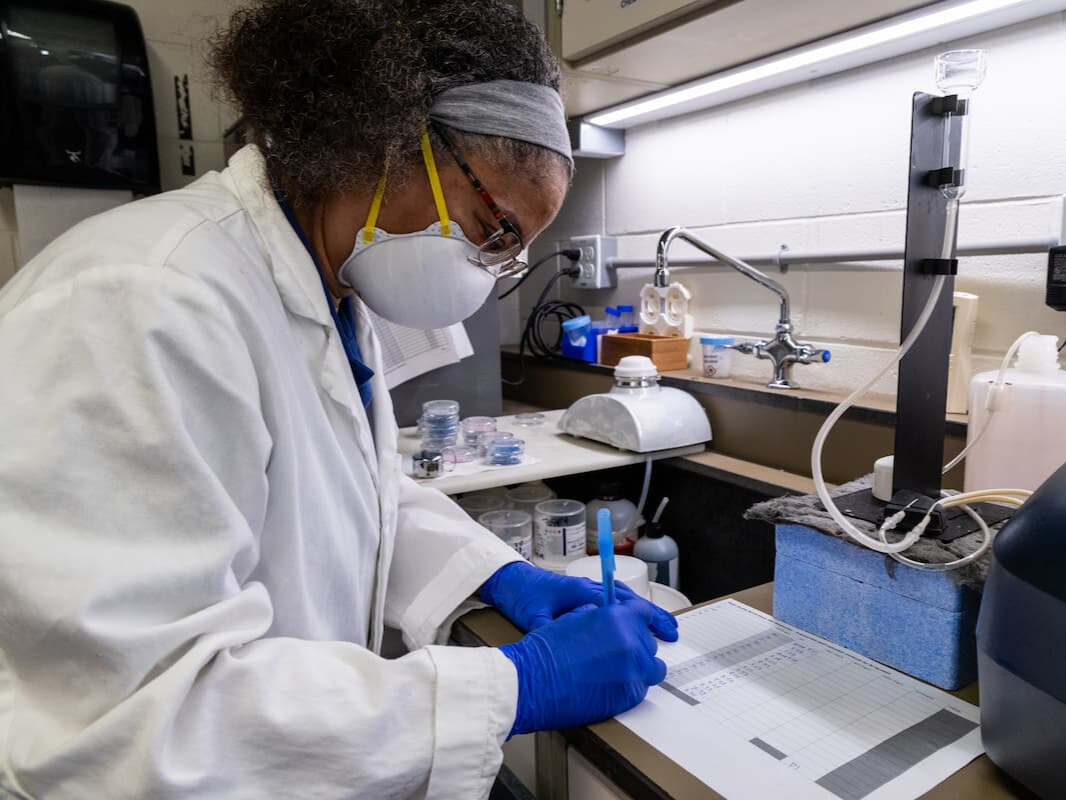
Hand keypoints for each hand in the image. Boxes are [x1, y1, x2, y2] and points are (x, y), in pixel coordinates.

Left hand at [480, 561, 677, 640]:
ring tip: (664, 628)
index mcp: (582, 592)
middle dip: (653, 615)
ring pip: (626, 598)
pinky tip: (640, 623)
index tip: (659, 632)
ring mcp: (591, 589)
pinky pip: (617, 599)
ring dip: (646, 612)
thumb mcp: (534, 618)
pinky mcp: (588, 593)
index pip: (621, 605)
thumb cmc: (524, 598)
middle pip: (630, 600)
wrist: (513, 581)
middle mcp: (591, 588)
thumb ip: (549, 631)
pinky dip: (632, 608)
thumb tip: (563, 647)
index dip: (643, 618)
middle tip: (672, 632)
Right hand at [499, 600, 669, 735]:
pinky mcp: (628, 696)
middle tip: (618, 654)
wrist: (530, 682)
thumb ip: (599, 617)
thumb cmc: (544, 652)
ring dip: (639, 668)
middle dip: (636, 646)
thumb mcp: (573, 619)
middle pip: (648, 642)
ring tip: (619, 672)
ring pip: (651, 668)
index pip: (645, 613)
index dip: (642, 620)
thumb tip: (608, 619)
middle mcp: (630, 641)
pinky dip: (630, 687)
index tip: (645, 627)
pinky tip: (612, 686)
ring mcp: (632, 670)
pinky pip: (640, 689)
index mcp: (616, 617)